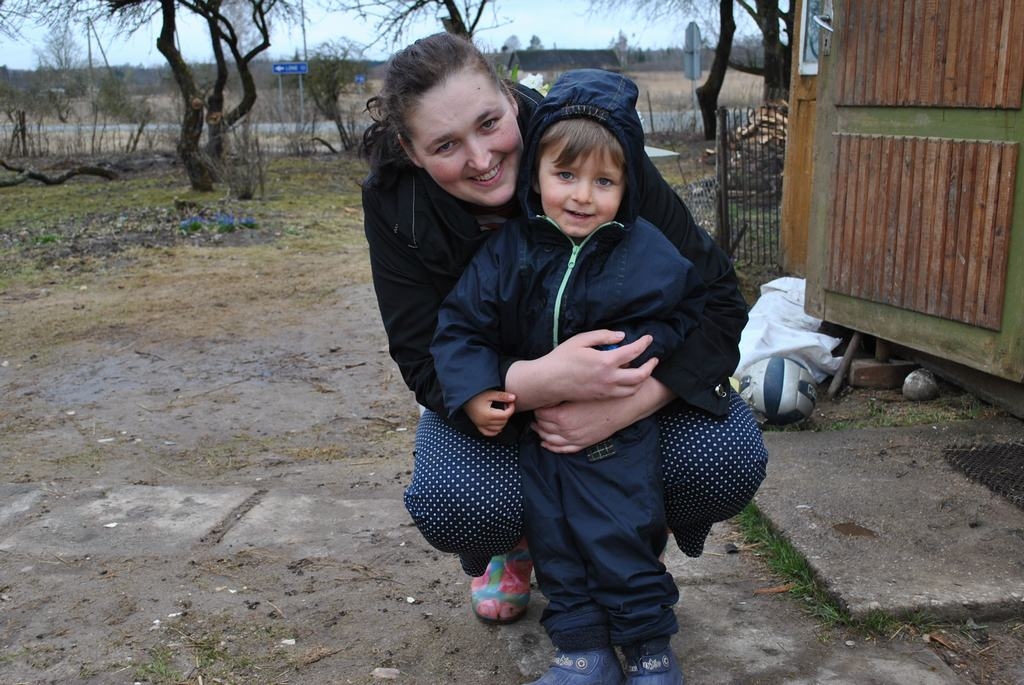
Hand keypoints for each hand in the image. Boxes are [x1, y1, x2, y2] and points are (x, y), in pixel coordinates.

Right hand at [464, 389, 515, 436]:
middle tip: (506, 404)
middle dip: (507, 413)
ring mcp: (481, 425)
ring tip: (501, 411)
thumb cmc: (476, 395)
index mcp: (488, 414)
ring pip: (498, 428)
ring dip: (503, 421)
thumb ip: (502, 396)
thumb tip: (514, 397)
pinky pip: (489, 433)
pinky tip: (497, 424)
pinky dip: (495, 430)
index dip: (511, 408)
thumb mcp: (490, 394)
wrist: (464, 397)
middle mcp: (485, 422)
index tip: (511, 402)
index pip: (505, 415)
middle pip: (503, 422)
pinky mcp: (478, 426)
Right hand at [506, 330, 657, 409]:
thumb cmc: (562, 358)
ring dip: (642, 379)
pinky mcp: (601, 397)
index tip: (649, 338)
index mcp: (605, 361)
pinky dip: (630, 387)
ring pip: (633, 389)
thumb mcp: (580, 340)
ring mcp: (606, 390)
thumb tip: (622, 336)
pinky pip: (622, 394)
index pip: (633, 351)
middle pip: (640, 375)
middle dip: (651, 366)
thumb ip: (603, 336)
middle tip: (654, 358)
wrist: (548, 382)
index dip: (644, 344)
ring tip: (644, 370)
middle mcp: (609, 378)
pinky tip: (628, 379)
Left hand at [531, 376, 673, 452]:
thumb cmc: (602, 390)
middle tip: (535, 410)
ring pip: (548, 439)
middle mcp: (566, 430)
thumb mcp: (580, 383)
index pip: (540, 413)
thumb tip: (549, 375)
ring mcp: (574, 438)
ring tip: (536, 425)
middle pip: (542, 426)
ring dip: (541, 432)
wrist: (625, 404)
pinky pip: (561, 449)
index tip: (537, 399)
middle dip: (536, 419)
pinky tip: (545, 441)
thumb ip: (565, 378)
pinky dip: (551, 446)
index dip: (537, 406)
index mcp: (563, 414)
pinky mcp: (583, 443)